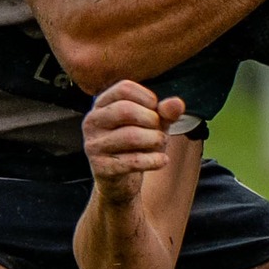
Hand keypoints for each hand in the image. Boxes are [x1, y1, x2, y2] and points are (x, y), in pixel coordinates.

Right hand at [82, 80, 185, 203]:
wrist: (120, 181)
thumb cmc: (136, 144)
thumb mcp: (153, 124)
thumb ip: (165, 111)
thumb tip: (177, 104)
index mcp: (101, 104)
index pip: (124, 88)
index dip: (147, 97)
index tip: (156, 110)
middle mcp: (92, 122)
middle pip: (126, 110)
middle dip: (152, 120)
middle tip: (159, 131)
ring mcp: (93, 145)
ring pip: (131, 135)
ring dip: (155, 140)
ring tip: (160, 145)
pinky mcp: (101, 168)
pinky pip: (132, 161)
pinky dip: (154, 160)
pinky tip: (163, 160)